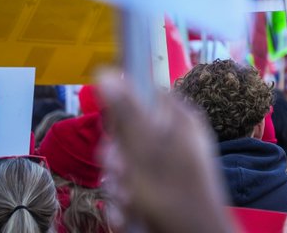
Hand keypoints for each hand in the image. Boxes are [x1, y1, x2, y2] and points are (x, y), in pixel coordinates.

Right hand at [98, 73, 234, 232]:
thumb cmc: (171, 192)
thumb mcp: (143, 147)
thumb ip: (125, 112)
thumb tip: (106, 71)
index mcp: (180, 118)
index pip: (143, 97)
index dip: (123, 114)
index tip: (116, 133)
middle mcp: (177, 139)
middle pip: (129, 135)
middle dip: (117, 161)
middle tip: (123, 174)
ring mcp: (172, 166)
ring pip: (127, 167)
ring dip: (119, 186)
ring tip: (131, 201)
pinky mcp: (164, 190)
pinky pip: (134, 189)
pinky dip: (128, 204)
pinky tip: (133, 215)